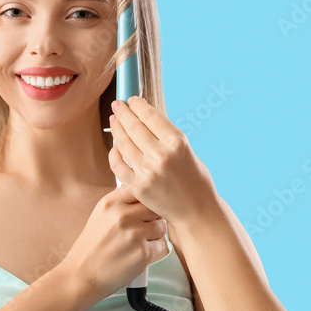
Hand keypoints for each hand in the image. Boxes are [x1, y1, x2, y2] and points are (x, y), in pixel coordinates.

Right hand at [62, 184, 168, 301]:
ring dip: (155, 235)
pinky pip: (161, 246)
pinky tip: (138, 255)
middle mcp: (122, 216)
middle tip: (142, 228)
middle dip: (152, 218)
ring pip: (161, 227)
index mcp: (110, 203)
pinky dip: (154, 251)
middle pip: (154, 207)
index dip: (144, 199)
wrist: (82, 275)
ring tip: (139, 243)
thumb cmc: (92, 246)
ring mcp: (134, 234)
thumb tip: (145, 193)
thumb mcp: (100, 215)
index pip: (139, 189)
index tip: (141, 209)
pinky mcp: (143, 253)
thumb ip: (120, 203)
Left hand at [108, 95, 215, 223]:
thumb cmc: (194, 179)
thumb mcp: (186, 151)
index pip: (150, 116)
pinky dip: (114, 153)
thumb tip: (143, 118)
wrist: (196, 211)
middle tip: (117, 105)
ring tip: (114, 120)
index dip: (138, 106)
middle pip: (134, 127)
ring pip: (124, 143)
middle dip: (123, 113)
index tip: (132, 100)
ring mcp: (147, 171)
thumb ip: (166, 137)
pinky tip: (115, 145)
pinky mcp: (137, 186)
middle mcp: (161, 155)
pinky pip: (118, 165)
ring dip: (116, 129)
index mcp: (177, 143)